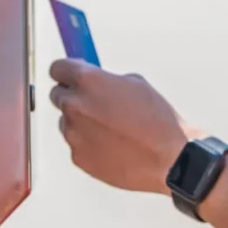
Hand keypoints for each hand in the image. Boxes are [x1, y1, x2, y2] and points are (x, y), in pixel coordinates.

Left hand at [49, 59, 199, 194]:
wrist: (169, 159)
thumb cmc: (159, 122)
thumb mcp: (137, 85)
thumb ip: (108, 82)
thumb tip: (97, 84)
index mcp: (89, 81)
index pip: (58, 68)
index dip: (66, 71)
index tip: (72, 75)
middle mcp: (75, 105)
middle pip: (58, 95)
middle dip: (74, 96)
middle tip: (96, 103)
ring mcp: (74, 133)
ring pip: (67, 122)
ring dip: (82, 122)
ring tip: (112, 129)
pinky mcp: (77, 156)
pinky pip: (77, 144)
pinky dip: (89, 143)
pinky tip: (113, 146)